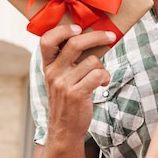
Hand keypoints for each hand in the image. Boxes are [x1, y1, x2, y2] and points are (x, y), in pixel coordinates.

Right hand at [39, 25, 112, 139]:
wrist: (64, 130)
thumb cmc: (67, 99)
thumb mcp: (60, 78)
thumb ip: (68, 60)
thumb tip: (93, 36)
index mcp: (48, 65)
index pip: (47, 40)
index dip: (63, 30)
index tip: (79, 28)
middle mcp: (53, 73)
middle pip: (76, 43)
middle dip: (97, 37)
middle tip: (110, 37)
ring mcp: (64, 84)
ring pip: (92, 60)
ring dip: (102, 67)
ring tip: (100, 76)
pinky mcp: (77, 94)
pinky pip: (99, 74)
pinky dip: (105, 77)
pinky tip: (103, 83)